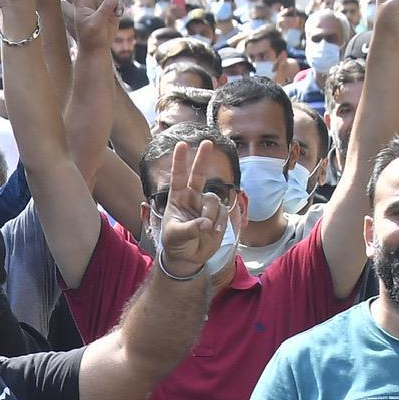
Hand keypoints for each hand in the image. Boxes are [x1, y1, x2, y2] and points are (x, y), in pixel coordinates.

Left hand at [155, 137, 230, 277]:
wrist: (188, 258)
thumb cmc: (176, 244)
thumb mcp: (175, 237)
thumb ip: (188, 229)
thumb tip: (205, 223)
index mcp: (177, 199)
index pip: (178, 177)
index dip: (180, 161)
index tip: (182, 145)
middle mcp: (193, 199)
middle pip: (199, 175)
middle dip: (203, 159)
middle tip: (208, 142)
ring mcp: (206, 207)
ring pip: (214, 201)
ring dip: (210, 215)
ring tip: (204, 230)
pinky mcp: (218, 216)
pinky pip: (223, 214)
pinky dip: (218, 225)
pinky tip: (211, 233)